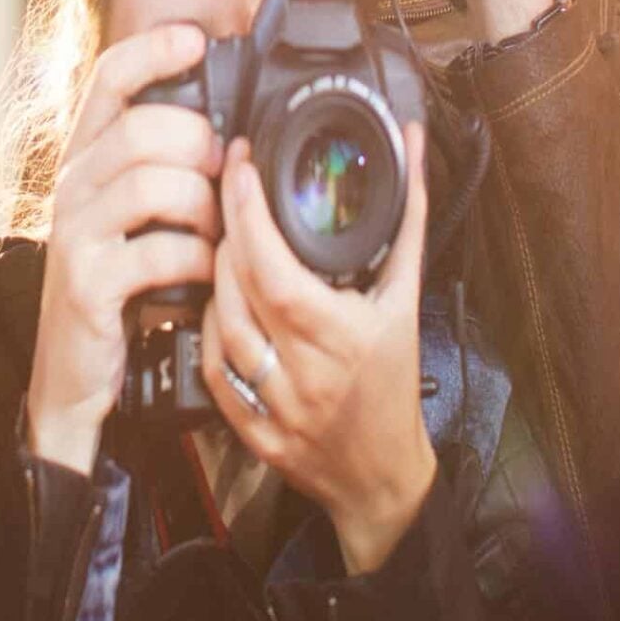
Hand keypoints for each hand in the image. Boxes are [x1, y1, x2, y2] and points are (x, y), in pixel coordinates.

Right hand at [23, 23, 223, 474]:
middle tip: (224, 172)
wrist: (73, 375)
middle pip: (141, 125)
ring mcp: (76, 233)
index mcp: (87, 158)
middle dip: (199, 142)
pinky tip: (202, 274)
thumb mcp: (135, 216)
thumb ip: (165, 167)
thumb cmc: (120, 286)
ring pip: (151, 181)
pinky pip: (158, 250)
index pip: (109, 77)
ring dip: (203, 204)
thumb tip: (229, 128)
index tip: (198, 41)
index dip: (154, 50)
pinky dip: (196, 260)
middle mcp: (73, 185)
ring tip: (217, 230)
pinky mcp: (88, 282)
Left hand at [200, 123, 435, 573]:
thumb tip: (410, 144)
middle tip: (227, 191)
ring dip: (215, 278)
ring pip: (221, 328)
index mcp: (341, 336)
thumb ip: (407, 218)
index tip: (239, 166)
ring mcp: (274, 406)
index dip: (248, 215)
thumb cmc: (394, 382)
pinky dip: (209, 330)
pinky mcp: (251, 431)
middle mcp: (304, 372)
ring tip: (224, 243)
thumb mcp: (406, 298)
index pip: (275, 268)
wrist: (383, 476)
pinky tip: (219, 303)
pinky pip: (214, 371)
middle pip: (241, 291)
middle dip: (227, 231)